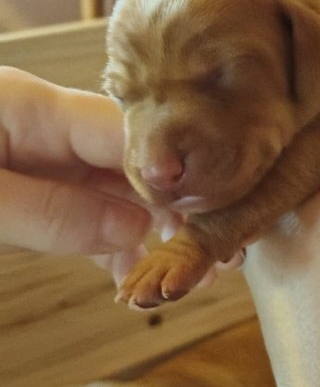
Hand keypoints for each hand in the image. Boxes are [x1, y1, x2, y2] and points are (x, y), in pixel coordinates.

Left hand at [0, 68, 244, 289]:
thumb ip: (50, 212)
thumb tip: (132, 230)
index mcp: (36, 110)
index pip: (132, 134)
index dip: (178, 171)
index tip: (216, 216)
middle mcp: (48, 128)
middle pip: (136, 163)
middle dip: (179, 208)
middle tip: (219, 254)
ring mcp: (41, 158)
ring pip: (118, 193)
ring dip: (153, 234)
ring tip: (189, 276)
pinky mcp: (32, 188)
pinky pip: (86, 214)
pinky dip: (111, 246)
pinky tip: (134, 277)